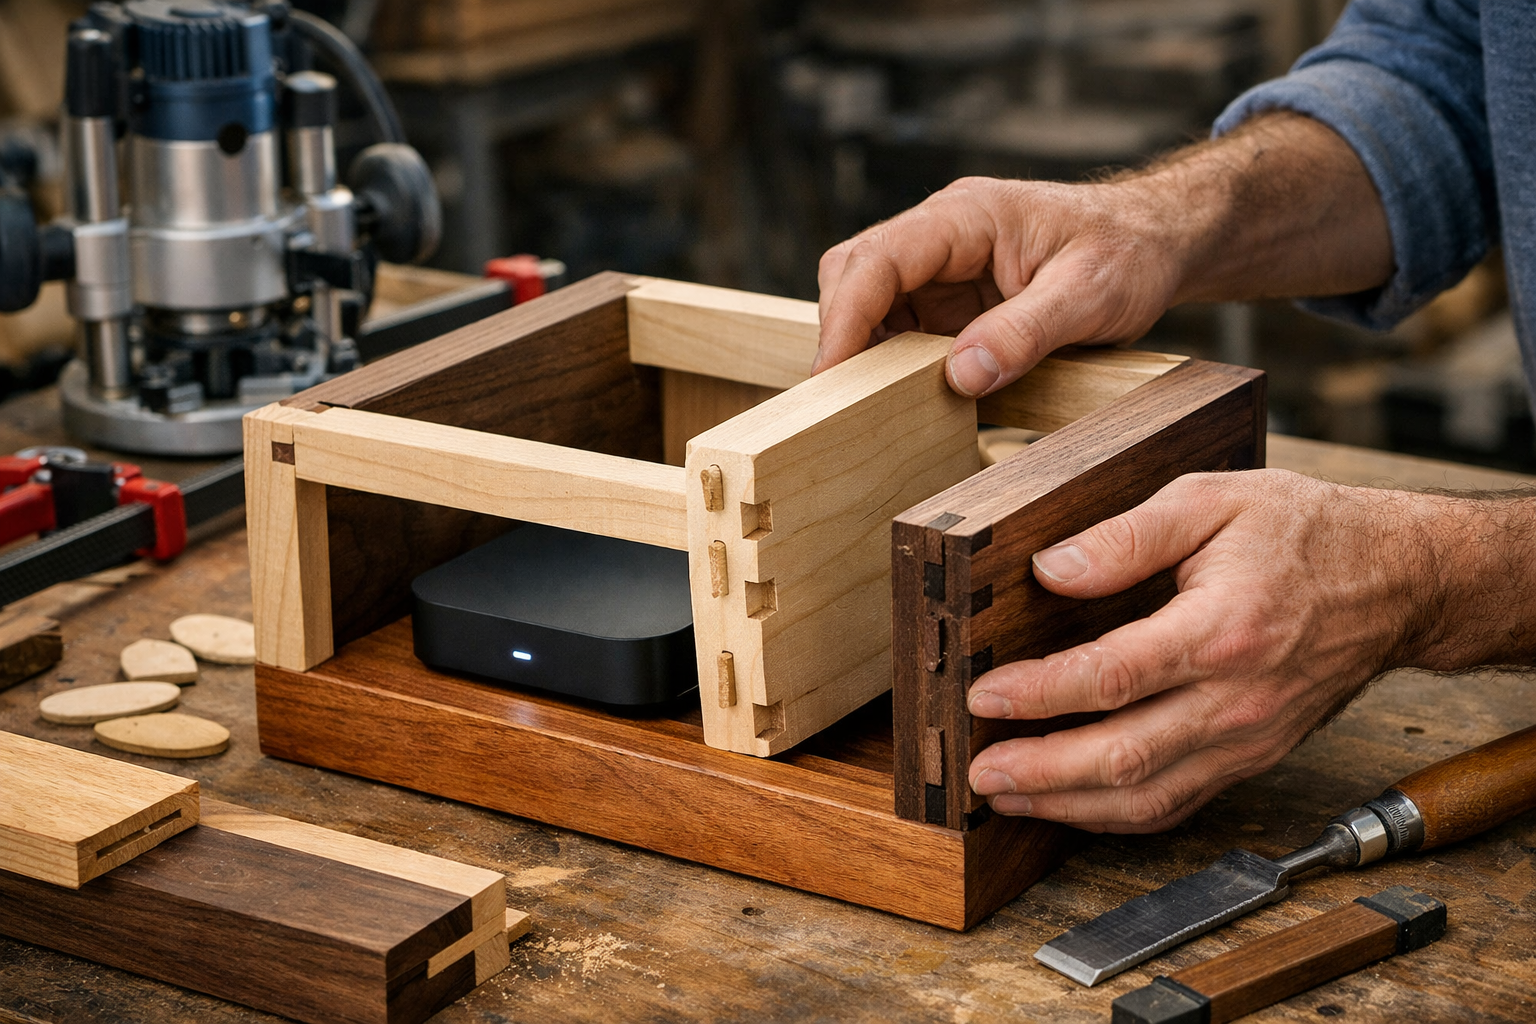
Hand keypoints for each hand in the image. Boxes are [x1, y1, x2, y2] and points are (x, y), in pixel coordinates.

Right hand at [813, 114, 1393, 394]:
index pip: (877, 260)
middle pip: (854, 274)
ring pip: (868, 302)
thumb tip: (962, 375)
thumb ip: (1026, 332)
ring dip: (863, 353)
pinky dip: (890, 363)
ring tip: (866, 409)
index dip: (845, 318)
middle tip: (839, 403)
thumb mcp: (1090, 294)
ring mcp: (941, 267)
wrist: (1159, 240)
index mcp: (967, 216)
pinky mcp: (949, 300)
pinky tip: (902, 399)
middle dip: (841, 335)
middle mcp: (942, 235)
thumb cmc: (1131, 252)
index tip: (832, 375)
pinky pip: (899, 327)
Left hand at [964, 470, 1535, 831]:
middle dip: (1041, 771)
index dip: (1041, 693)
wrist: (1399, 580)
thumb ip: (1126, 535)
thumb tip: (1051, 568)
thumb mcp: (1213, 498)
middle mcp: (1237, 698)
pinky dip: (1118, 814)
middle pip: (1125, 756)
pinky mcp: (1253, 757)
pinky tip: (1070, 803)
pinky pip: (1179, 801)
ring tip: (1006, 795)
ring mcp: (1248, 738)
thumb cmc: (1305, 531)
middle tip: (978, 771)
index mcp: (1224, 629)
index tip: (984, 696)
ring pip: (1149, 797)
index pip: (1114, 676)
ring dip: (1069, 805)